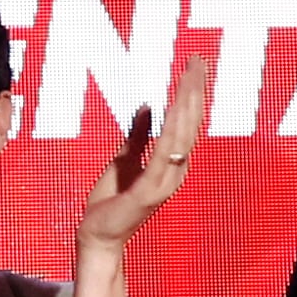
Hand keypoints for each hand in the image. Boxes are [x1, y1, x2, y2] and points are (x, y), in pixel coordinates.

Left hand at [80, 52, 212, 255]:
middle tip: (198, 61)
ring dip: (187, 104)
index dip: (191, 94)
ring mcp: (164, 181)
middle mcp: (173, 170)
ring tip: (191, 76)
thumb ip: (137, 135)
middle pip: (189, 124)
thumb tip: (147, 106)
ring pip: (181, 136)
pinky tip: (173, 109)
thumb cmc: (110, 202)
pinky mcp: (148, 191)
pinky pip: (162, 155)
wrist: (97, 235)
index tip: (194, 67)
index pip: (185, 123)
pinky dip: (169, 132)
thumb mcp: (122, 158)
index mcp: (168, 163)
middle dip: (194, 90)